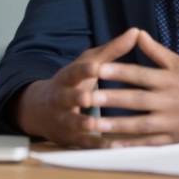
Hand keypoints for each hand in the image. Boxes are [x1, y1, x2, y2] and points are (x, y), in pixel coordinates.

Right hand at [15, 27, 140, 147]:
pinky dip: (95, 145)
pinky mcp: (69, 138)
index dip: (84, 70)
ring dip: (83, 124)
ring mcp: (63, 118)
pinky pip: (82, 143)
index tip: (96, 67)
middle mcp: (61, 98)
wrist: (42, 110)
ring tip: (95, 125)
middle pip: (68, 97)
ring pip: (72, 122)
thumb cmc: (74, 82)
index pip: (75, 71)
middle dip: (77, 98)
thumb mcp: (88, 63)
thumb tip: (136, 31)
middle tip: (89, 98)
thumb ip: (112, 50)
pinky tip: (110, 147)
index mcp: (67, 77)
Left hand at [92, 29, 178, 146]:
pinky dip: (132, 145)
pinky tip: (114, 145)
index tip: (98, 68)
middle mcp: (170, 100)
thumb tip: (137, 32)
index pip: (140, 74)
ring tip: (94, 123)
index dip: (118, 71)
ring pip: (139, 124)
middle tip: (87, 96)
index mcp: (170, 79)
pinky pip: (150, 143)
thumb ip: (157, 52)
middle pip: (135, 99)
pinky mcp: (176, 140)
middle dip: (110, 98)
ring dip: (116, 124)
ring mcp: (172, 122)